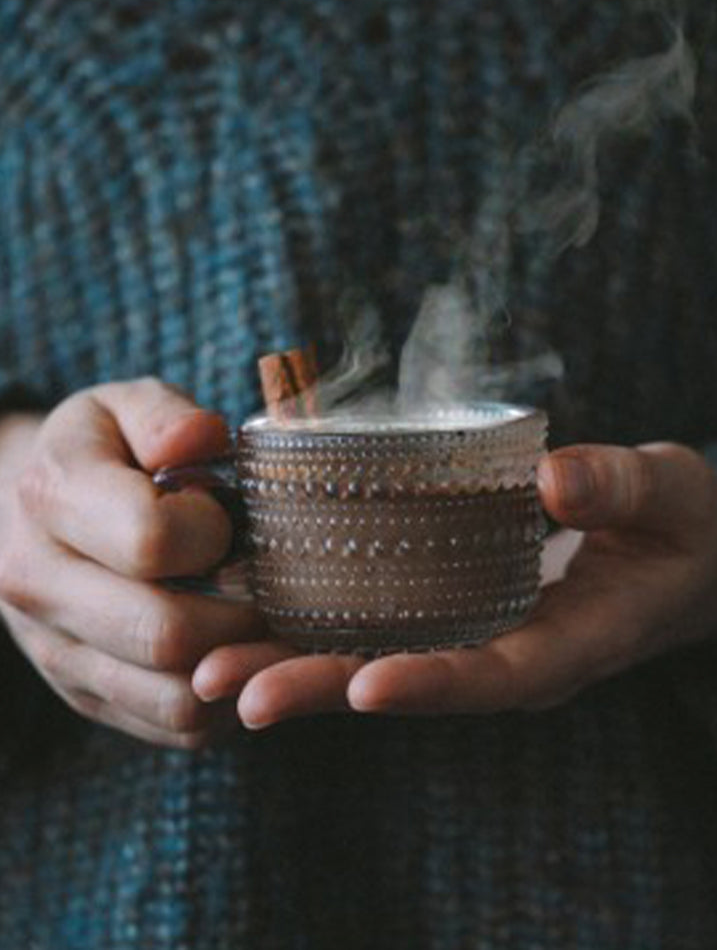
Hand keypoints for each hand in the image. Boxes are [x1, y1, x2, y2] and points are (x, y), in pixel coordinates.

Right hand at [0, 378, 262, 747]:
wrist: (24, 511)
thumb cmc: (97, 452)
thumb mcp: (123, 406)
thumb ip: (165, 417)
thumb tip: (203, 441)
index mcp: (51, 498)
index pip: (151, 540)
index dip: (215, 529)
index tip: (227, 513)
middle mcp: (39, 585)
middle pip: (166, 633)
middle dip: (245, 609)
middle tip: (275, 580)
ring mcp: (58, 652)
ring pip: (177, 699)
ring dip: (246, 666)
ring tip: (270, 619)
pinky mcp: (87, 695)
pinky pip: (176, 727)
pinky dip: (230, 700)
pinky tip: (246, 651)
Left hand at [192, 442, 716, 726]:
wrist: (679, 555)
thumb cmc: (678, 527)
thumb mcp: (670, 496)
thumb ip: (621, 487)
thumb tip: (556, 479)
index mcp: (570, 642)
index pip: (496, 675)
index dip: (432, 685)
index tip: (364, 685)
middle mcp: (510, 655)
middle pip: (410, 682)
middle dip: (321, 690)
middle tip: (231, 693)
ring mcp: (478, 638)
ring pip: (379, 663)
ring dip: (294, 668)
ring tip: (207, 673)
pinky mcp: (454, 612)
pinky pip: (380, 630)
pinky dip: (315, 630)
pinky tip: (249, 619)